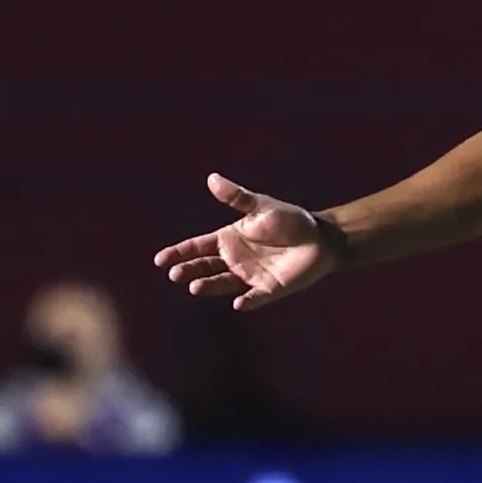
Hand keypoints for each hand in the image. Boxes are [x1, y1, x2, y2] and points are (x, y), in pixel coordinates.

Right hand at [152, 173, 337, 312]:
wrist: (321, 239)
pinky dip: (248, 301)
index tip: (160, 260)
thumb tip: (212, 178)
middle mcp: (235, 259)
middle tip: (175, 274)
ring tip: (195, 287)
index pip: (197, 247)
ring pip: (223, 283)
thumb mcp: (262, 207)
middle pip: (204, 266)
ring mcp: (250, 275)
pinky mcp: (269, 289)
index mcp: (229, 238)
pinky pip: (255, 297)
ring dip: (209, 285)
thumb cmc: (290, 220)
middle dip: (188, 270)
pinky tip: (239, 304)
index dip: (179, 253)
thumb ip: (238, 198)